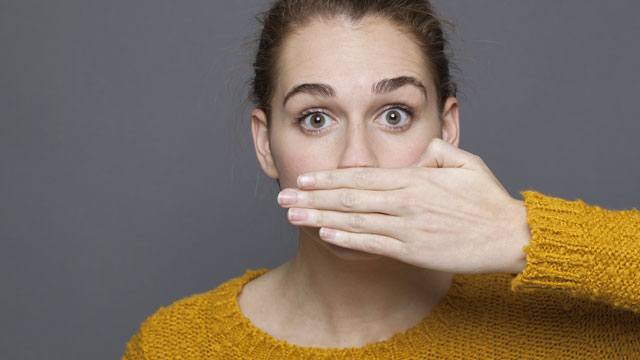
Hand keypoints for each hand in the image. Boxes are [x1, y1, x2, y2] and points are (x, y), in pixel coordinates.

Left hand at [276, 138, 531, 273]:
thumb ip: (438, 152)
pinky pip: (373, 244)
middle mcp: (405, 201)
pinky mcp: (412, 250)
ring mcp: (407, 227)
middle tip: (283, 197)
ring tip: (293, 216)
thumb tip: (420, 151)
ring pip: (355, 220)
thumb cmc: (488, 200)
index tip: (305, 179)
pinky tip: (324, 235)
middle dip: (313, 197)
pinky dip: (347, 239)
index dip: (329, 178)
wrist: (509, 236)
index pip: (362, 176)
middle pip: (349, 197)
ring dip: (320, 217)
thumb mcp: (467, 162)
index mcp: (414, 178)